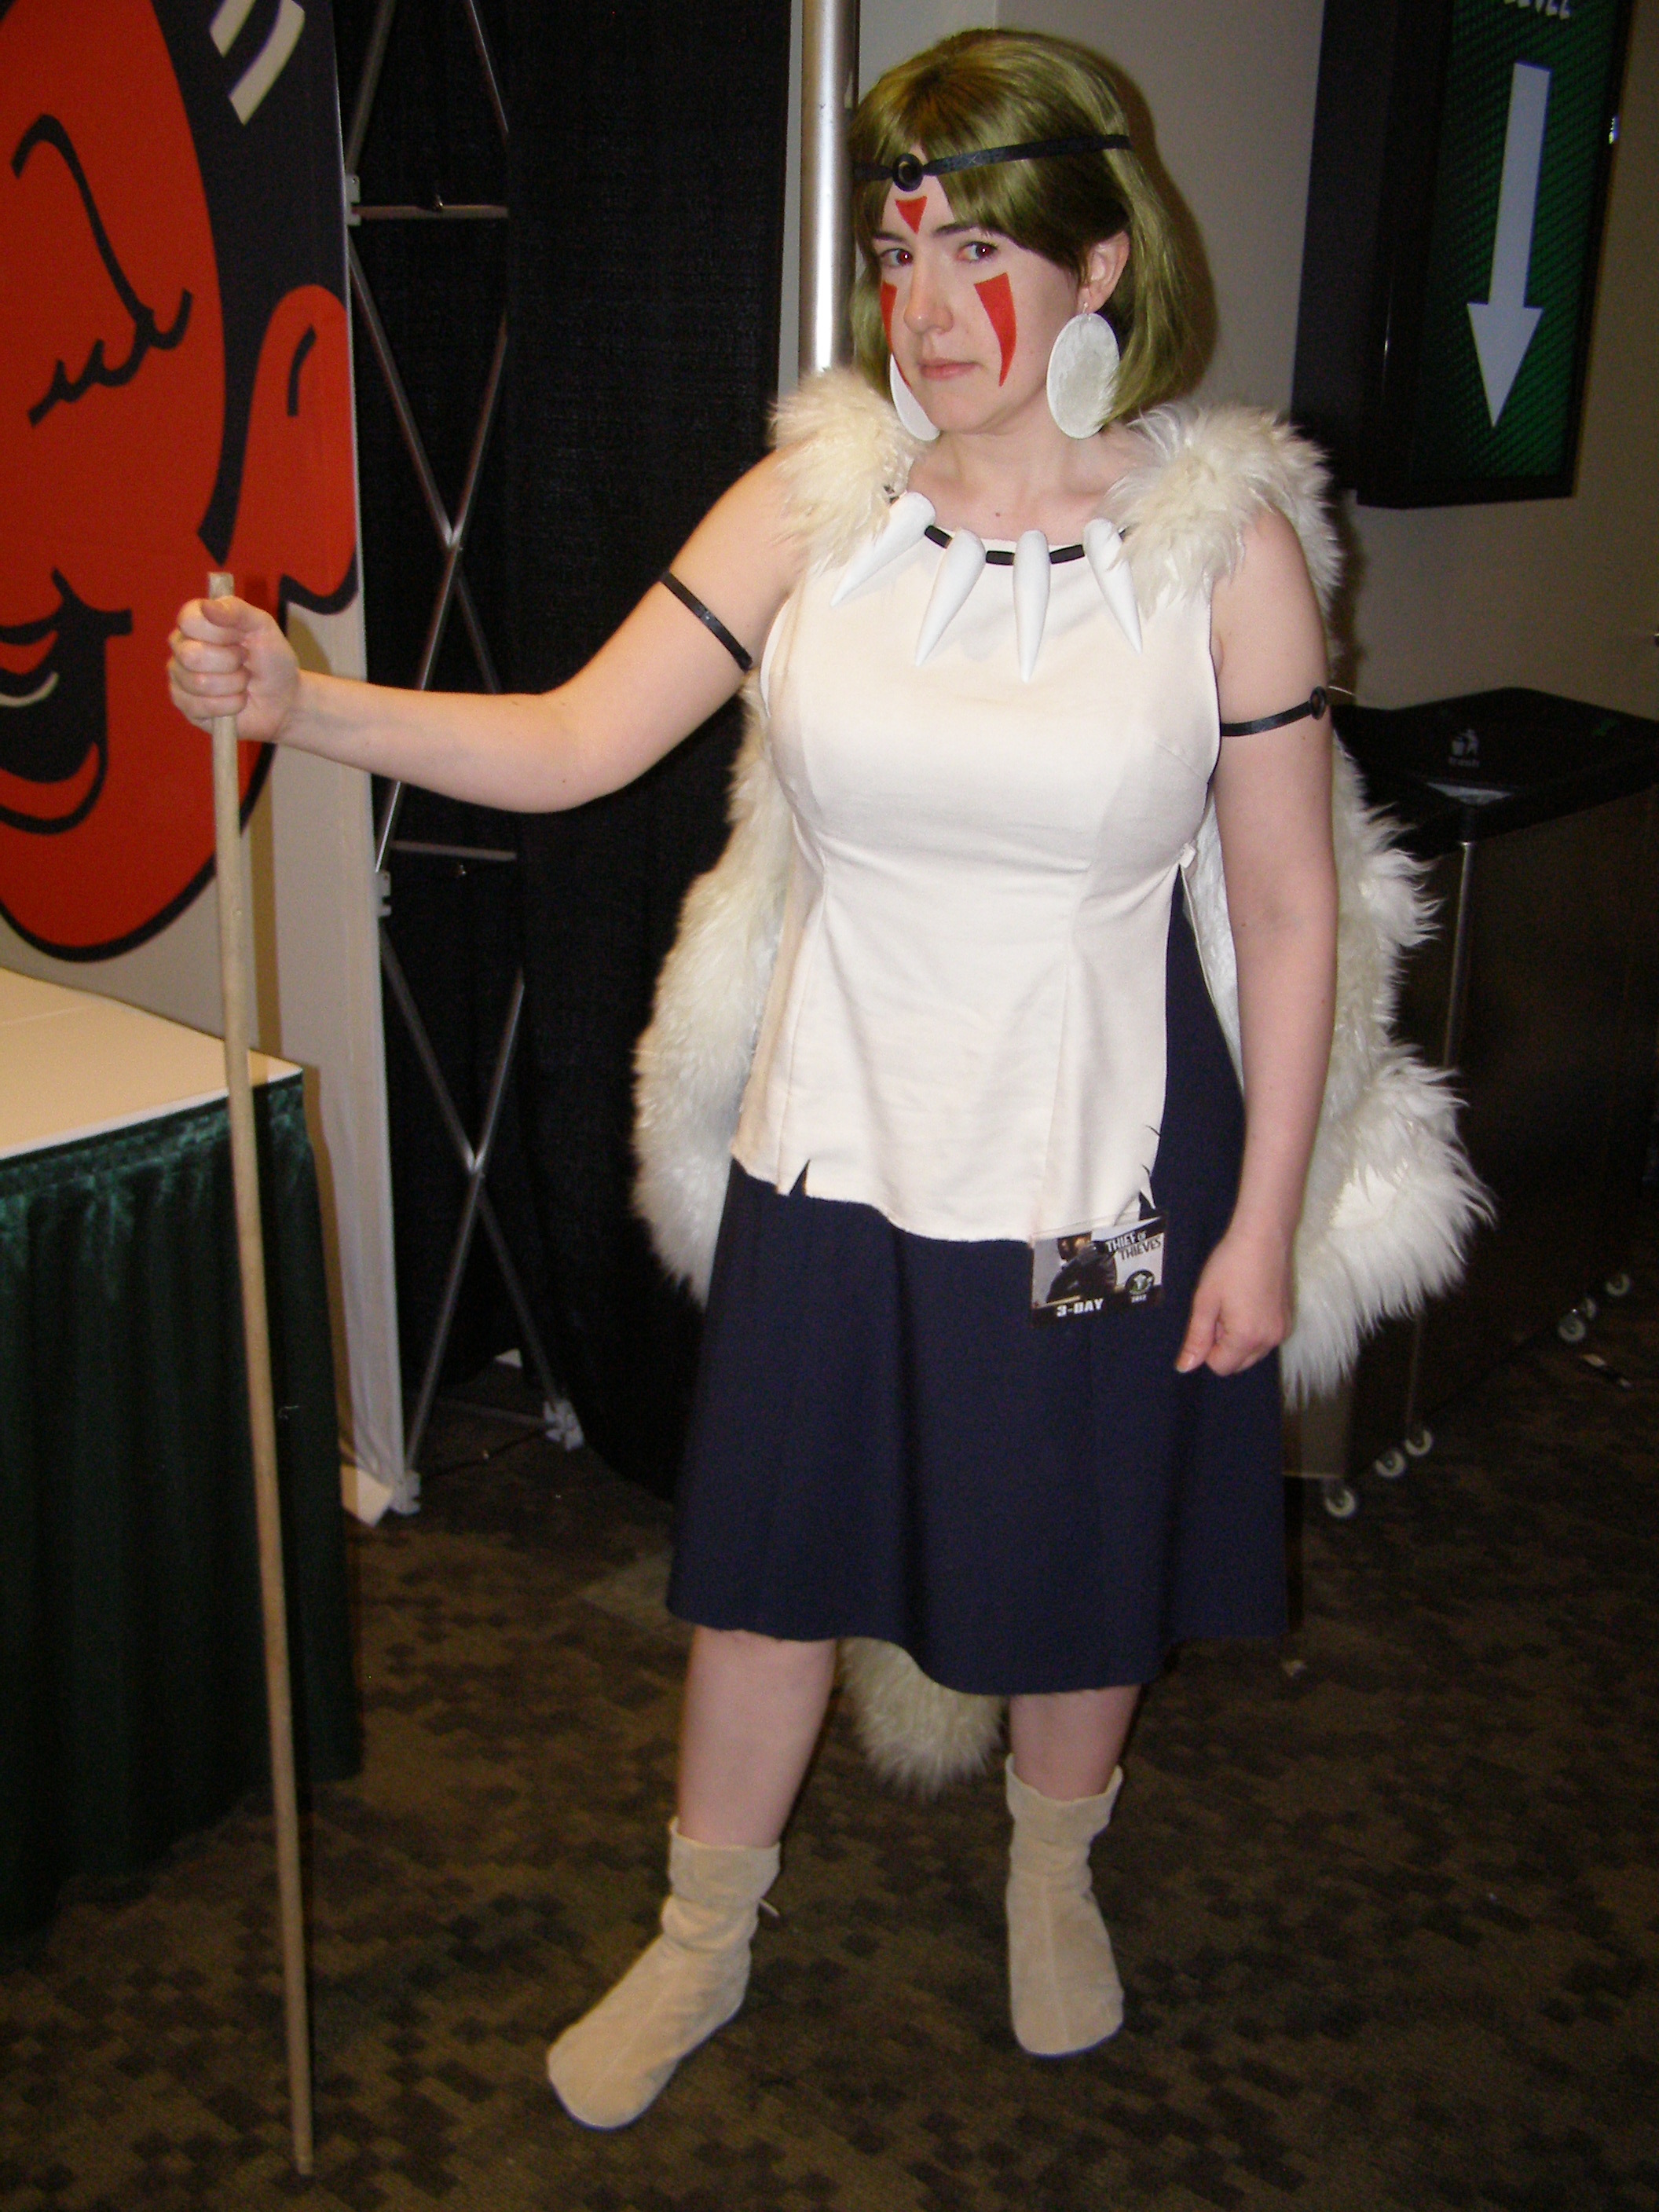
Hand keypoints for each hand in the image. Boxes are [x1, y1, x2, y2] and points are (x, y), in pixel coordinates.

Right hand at [167, 595, 299, 745]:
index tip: (240, 637)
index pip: (188, 621)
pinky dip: (230, 705)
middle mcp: (181, 647)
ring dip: (234, 685)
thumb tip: (206, 606)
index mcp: (195, 622)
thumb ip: (236, 610)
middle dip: (230, 662)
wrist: (283, 699)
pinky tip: (237, 701)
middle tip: (244, 662)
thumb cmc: (271, 659)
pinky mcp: (185, 705)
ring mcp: (180, 677)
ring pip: (199, 683)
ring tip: (243, 682)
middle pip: (191, 655)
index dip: (220, 633)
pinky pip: (201, 706)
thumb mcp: (262, 627)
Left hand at [1175, 1222, 1292, 1376]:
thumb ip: (1197, 1337)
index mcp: (1247, 1338)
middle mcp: (1270, 1341)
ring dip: (1240, 1338)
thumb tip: (1185, 1367)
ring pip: (1253, 1352)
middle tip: (1221, 1310)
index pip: (1220, 1366)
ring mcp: (1283, 1330)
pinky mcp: (1290, 1319)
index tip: (1209, 1318)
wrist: (1265, 1236)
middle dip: (1224, 1345)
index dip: (1207, 1346)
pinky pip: (1266, 1339)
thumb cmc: (1231, 1264)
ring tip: (1236, 1303)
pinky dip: (1255, 1330)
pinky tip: (1250, 1301)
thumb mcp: (1206, 1300)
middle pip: (1238, 1363)